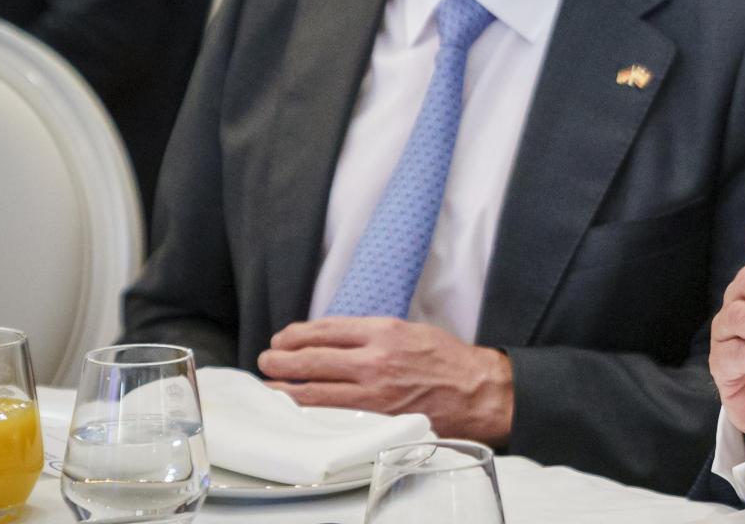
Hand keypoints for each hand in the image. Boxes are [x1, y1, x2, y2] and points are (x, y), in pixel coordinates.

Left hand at [258, 318, 513, 445]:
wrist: (477, 391)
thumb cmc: (449, 361)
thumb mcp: (412, 331)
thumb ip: (376, 334)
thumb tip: (340, 338)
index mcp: (384, 331)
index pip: (327, 329)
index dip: (297, 334)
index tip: (284, 337)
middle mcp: (374, 359)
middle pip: (312, 357)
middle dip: (282, 358)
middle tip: (267, 359)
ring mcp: (373, 391)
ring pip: (314, 388)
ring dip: (285, 386)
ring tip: (271, 383)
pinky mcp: (375, 416)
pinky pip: (331, 411)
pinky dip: (308, 407)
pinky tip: (295, 405)